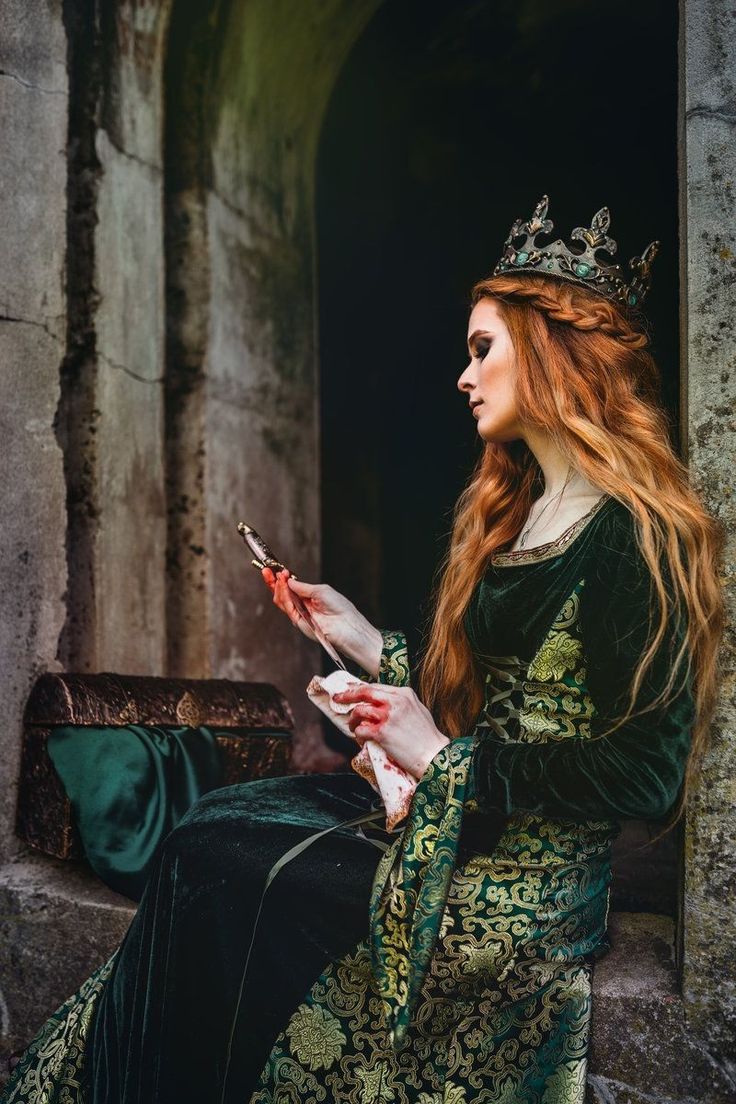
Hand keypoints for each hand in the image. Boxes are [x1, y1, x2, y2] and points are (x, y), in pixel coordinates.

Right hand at [261, 567, 382, 675]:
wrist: (346, 626)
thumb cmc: (340, 608)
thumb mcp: (321, 590)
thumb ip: (303, 587)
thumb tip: (289, 580)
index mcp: (310, 597)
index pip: (291, 587)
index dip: (282, 578)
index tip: (274, 568)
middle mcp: (303, 605)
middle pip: (283, 593)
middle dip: (274, 582)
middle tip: (267, 571)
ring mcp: (300, 614)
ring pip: (282, 600)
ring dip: (277, 586)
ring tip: (277, 576)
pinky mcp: (299, 622)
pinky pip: (287, 607)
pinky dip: (283, 595)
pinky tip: (282, 585)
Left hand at [332, 683, 450, 780]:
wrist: (434, 755)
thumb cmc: (427, 736)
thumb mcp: (417, 709)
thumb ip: (400, 702)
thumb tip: (381, 702)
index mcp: (404, 693)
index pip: (375, 686)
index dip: (358, 688)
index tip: (349, 690)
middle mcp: (395, 701)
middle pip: (364, 692)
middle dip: (347, 695)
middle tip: (337, 699)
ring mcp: (388, 716)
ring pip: (360, 711)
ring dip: (353, 720)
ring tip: (354, 727)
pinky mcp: (382, 733)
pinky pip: (361, 729)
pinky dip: (358, 734)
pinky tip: (361, 739)